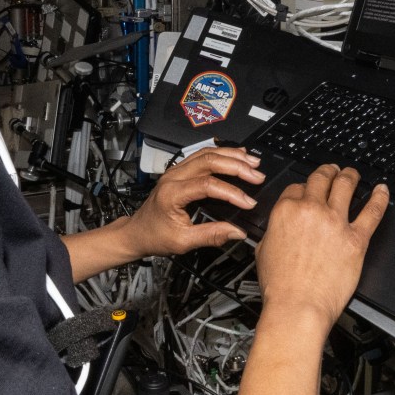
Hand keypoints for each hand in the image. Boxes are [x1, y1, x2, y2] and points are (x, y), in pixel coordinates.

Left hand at [120, 145, 266, 256]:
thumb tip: (237, 232)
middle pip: (209, 160)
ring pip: (207, 153)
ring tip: (253, 162)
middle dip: (237, 166)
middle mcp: (173, 176)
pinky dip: (222, 154)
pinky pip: (202, 155)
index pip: (207, 185)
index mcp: (172, 193)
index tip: (248, 202)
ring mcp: (176, 170)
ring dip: (232, 156)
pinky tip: (236, 155)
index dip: (231, 192)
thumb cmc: (155, 236)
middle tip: (257, 175)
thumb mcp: (183, 242)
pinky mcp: (180, 170)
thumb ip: (212, 235)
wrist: (137, 232)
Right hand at [254, 164, 388, 334]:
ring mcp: (336, 223)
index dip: (303, 188)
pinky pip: (372, 211)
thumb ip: (275, 231)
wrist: (297, 307)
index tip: (307, 191)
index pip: (296, 187)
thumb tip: (282, 227)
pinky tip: (383, 190)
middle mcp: (311, 211)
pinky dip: (380, 198)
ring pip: (346, 185)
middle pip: (321, 178)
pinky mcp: (356, 239)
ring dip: (350, 175)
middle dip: (327, 171)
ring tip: (353, 174)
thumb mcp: (264, 251)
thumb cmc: (280, 287)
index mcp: (286, 211)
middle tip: (332, 170)